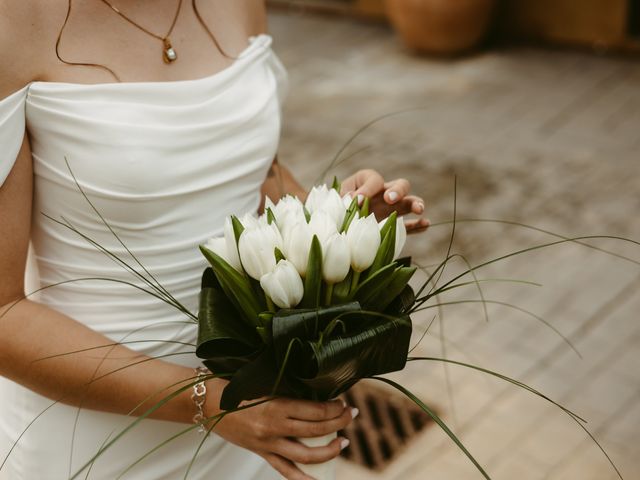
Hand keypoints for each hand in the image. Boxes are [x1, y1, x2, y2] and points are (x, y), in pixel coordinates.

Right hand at [212, 391, 355, 479]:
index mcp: (277, 405)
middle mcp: (275, 427)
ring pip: (307, 454)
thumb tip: (319, 392)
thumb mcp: (266, 384)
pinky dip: (304, 478)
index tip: (344, 402)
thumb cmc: (239, 389)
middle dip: (339, 422)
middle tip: (352, 415)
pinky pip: (287, 471)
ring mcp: (269, 444)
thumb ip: (289, 390)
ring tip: (342, 442)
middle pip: (316, 429)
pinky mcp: (263, 454)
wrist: (210, 405)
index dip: (335, 408)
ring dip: (329, 450)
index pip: (316, 410)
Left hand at [340, 169, 428, 233]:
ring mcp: (391, 210)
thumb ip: (342, 199)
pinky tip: (426, 224)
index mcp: (368, 181)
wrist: (334, 219)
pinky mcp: (393, 226)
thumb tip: (351, 201)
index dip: (367, 190)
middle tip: (389, 199)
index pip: (374, 180)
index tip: (357, 200)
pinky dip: (418, 225)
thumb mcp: (334, 199)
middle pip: (400, 185)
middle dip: (397, 191)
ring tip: (419, 209)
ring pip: (409, 202)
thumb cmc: (333, 205)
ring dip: (415, 204)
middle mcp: (384, 192)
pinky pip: (409, 226)